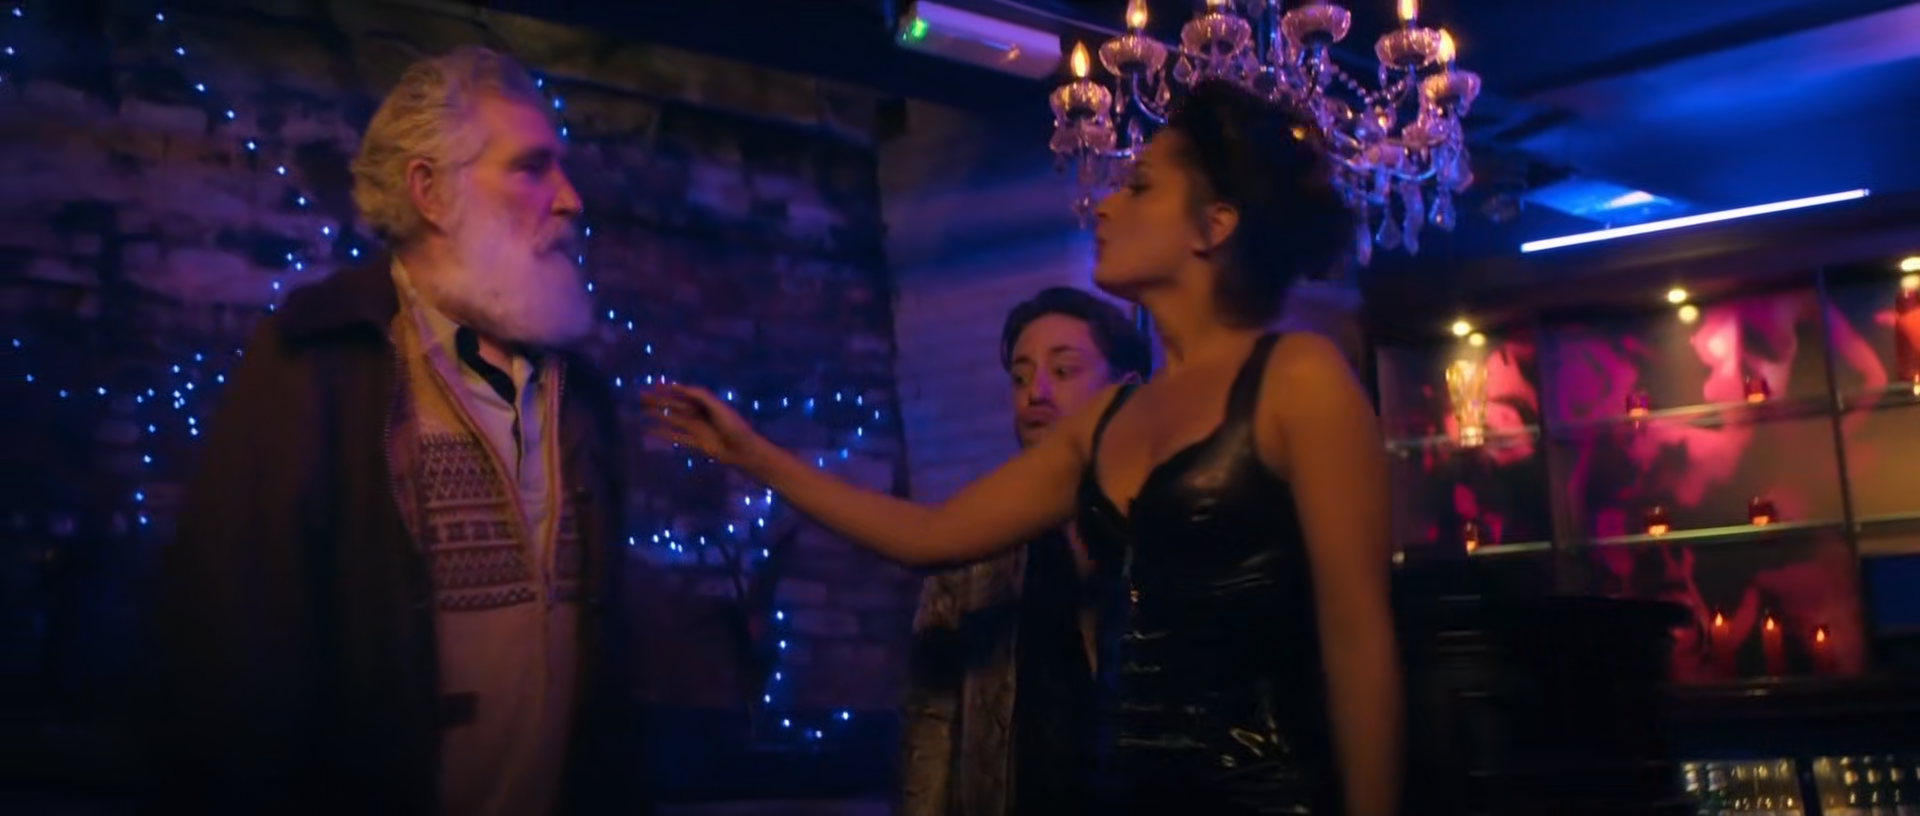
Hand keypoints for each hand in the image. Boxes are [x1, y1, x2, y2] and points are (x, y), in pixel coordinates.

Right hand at [643, 383, 764, 467]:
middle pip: (675, 405)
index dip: (669, 389)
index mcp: (706, 403)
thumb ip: (701, 396)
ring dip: (658, 414)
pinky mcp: (695, 443)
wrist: (744, 451)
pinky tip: (650, 430)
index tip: (654, 385)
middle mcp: (699, 414)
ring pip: (673, 419)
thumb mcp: (719, 407)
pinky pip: (676, 436)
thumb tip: (679, 387)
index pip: (683, 393)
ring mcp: (696, 429)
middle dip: (659, 400)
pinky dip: (663, 434)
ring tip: (642, 410)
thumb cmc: (735, 426)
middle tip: (641, 396)